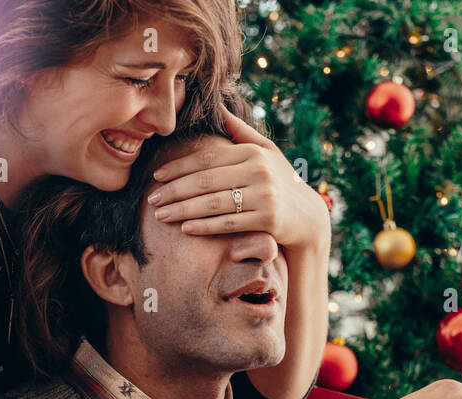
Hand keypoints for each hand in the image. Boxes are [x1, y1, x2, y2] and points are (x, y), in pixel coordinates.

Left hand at [148, 104, 329, 250]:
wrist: (308, 217)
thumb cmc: (281, 182)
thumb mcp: (266, 152)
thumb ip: (241, 131)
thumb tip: (218, 106)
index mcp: (252, 153)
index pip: (207, 159)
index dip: (179, 167)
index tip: (157, 176)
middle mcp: (259, 171)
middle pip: (205, 182)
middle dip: (175, 191)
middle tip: (153, 199)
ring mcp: (265, 196)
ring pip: (213, 203)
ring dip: (183, 210)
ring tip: (161, 215)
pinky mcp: (268, 220)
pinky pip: (229, 224)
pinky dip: (205, 227)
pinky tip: (186, 229)